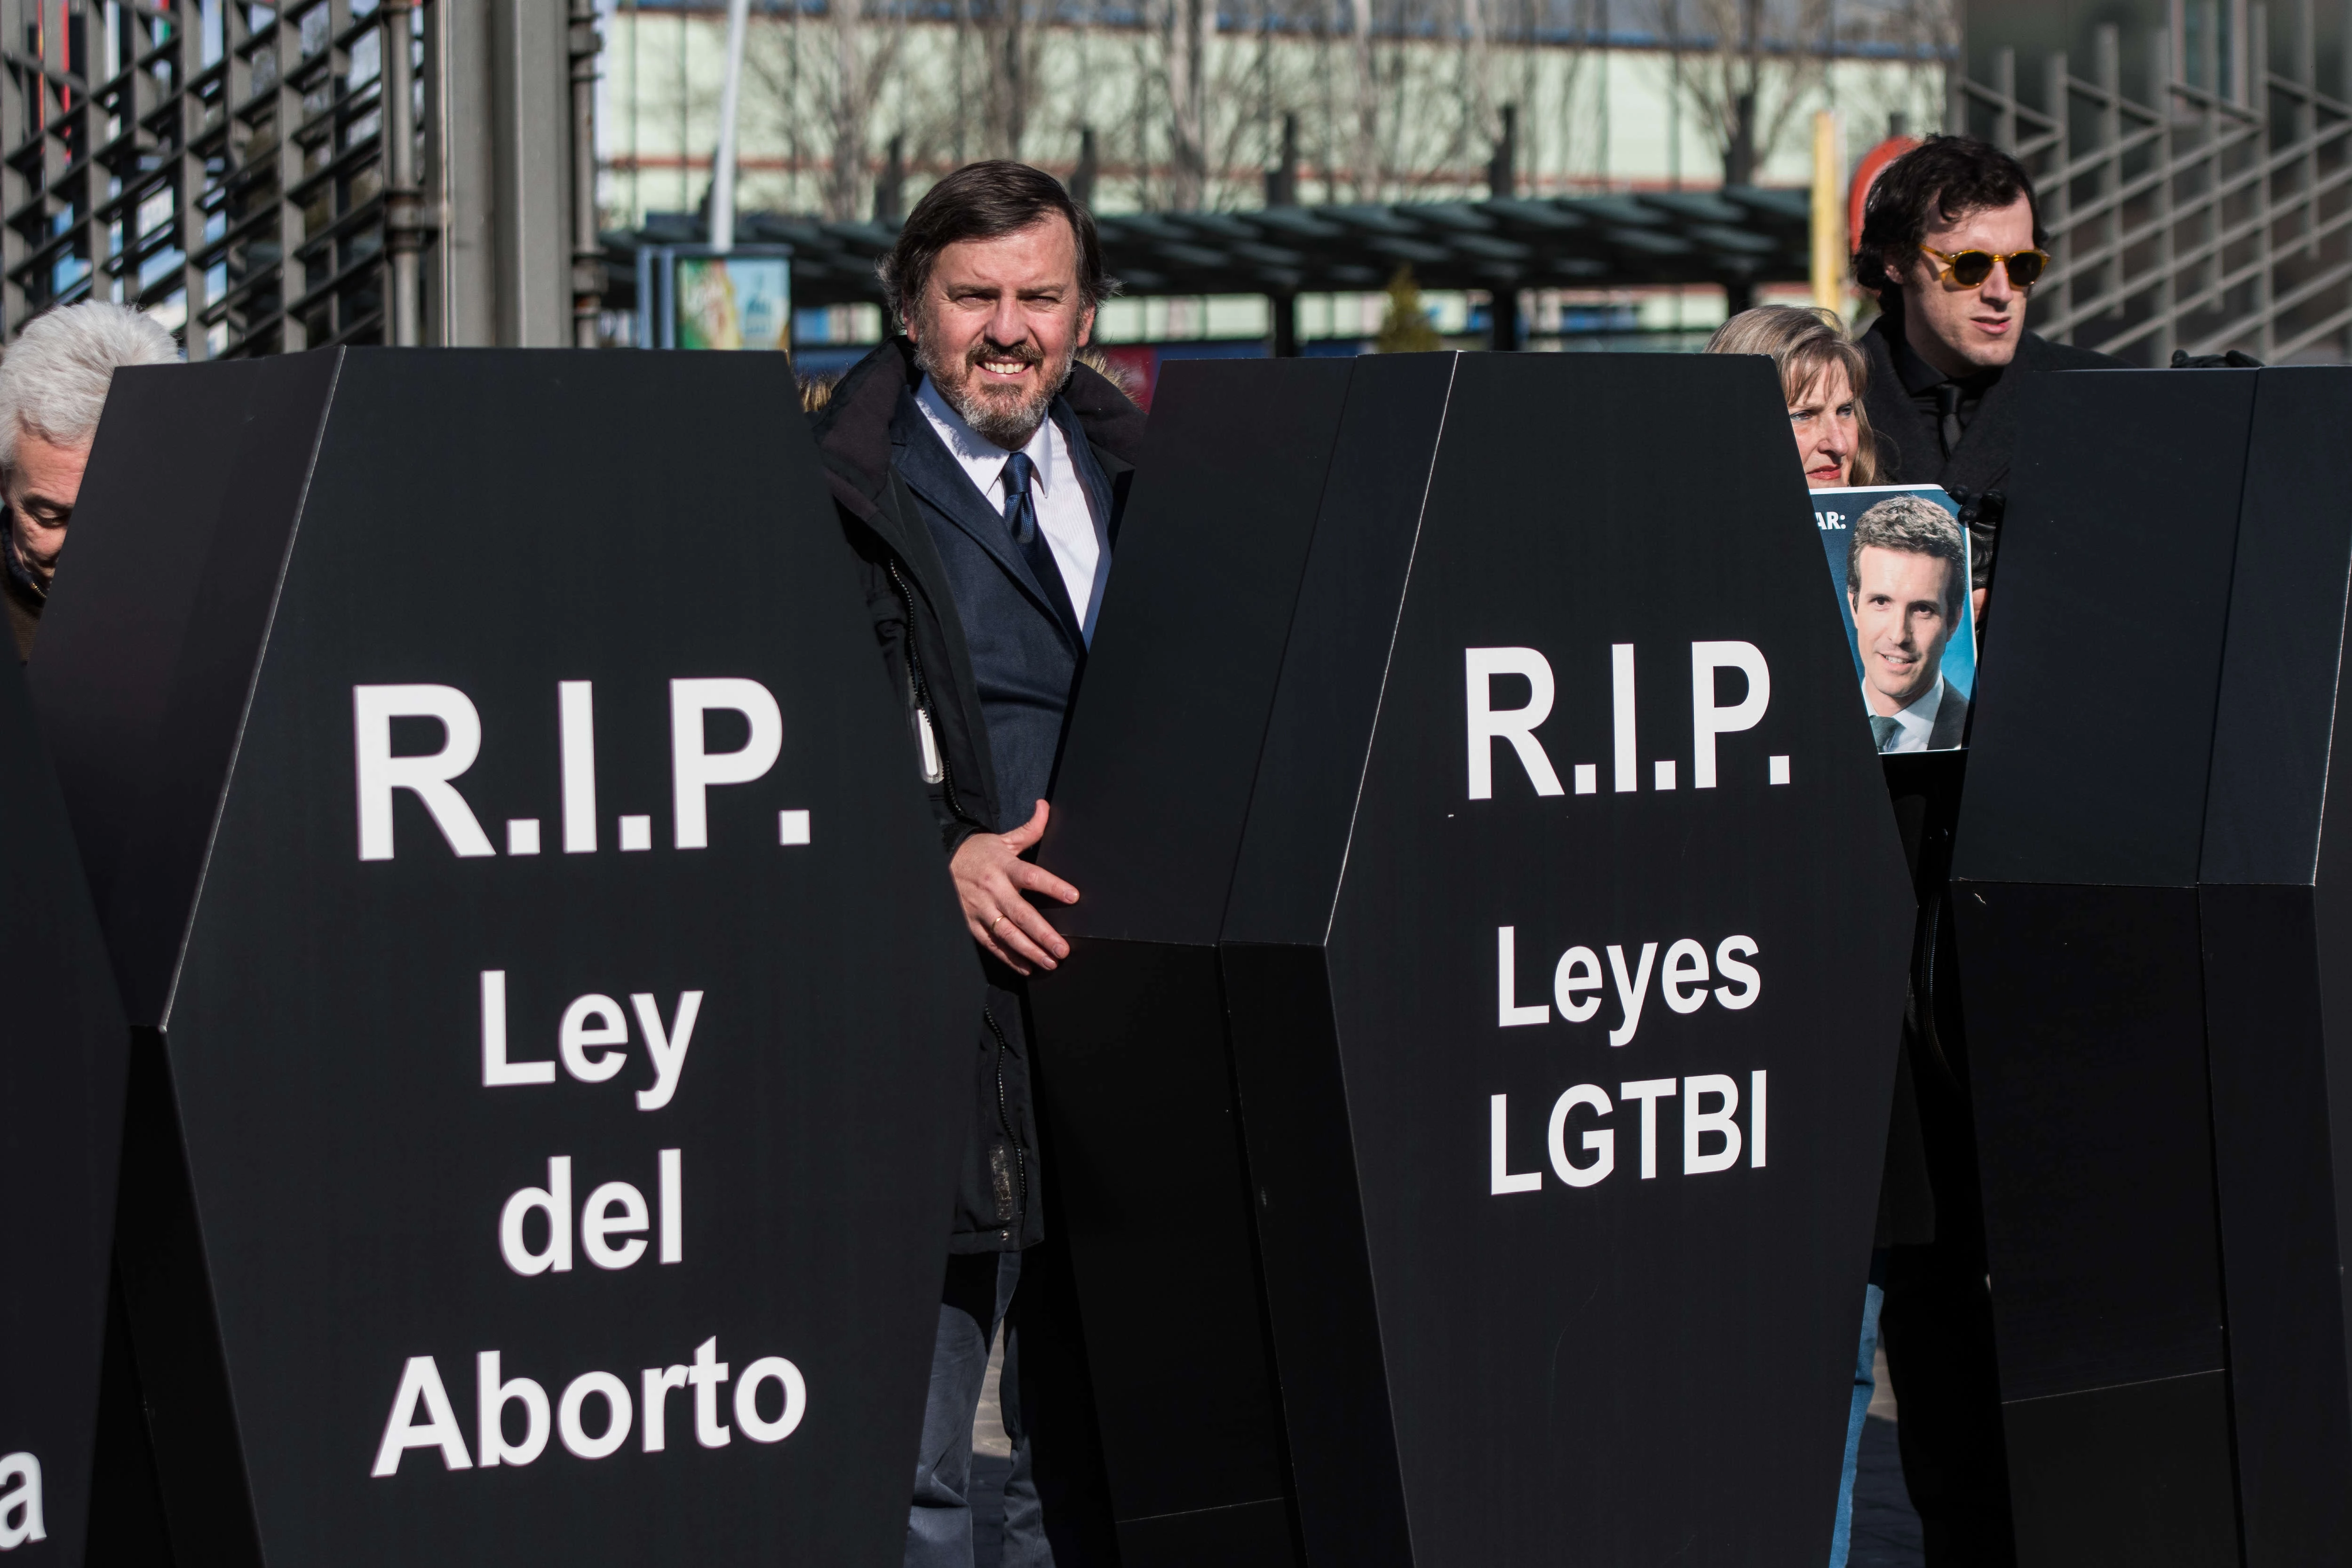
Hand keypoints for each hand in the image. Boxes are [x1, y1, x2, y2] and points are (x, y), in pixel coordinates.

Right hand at [950, 800, 1078, 975]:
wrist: (942, 862)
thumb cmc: (979, 852)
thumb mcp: (1004, 840)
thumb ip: (1030, 829)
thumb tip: (1045, 807)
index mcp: (1004, 867)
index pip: (1031, 876)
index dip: (1052, 886)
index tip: (1073, 896)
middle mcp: (993, 890)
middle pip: (1021, 914)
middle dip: (1043, 934)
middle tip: (1062, 949)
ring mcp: (981, 909)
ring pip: (1007, 934)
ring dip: (1029, 951)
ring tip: (1050, 962)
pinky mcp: (971, 923)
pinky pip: (992, 944)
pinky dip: (1010, 958)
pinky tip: (1027, 967)